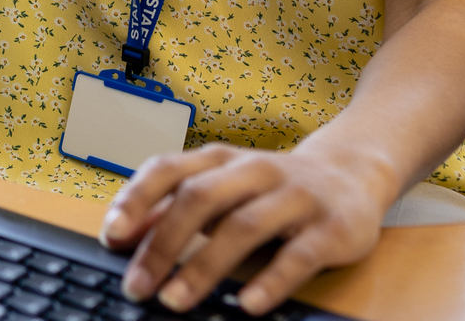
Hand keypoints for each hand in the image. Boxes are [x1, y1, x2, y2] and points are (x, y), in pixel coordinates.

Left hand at [98, 143, 394, 314]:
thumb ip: (175, 205)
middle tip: (138, 286)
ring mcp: (295, 196)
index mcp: (221, 159)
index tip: (112, 234)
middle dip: (163, 245)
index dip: (136, 198)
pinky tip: (247, 305)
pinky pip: (298, 255)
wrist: (352, 172)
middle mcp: (255, 170)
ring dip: (204, 267)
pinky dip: (270, 281)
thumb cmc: (271, 186)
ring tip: (176, 301)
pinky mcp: (331, 227)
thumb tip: (122, 230)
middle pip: (199, 198)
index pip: (169, 169)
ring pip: (243, 226)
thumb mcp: (223, 186)